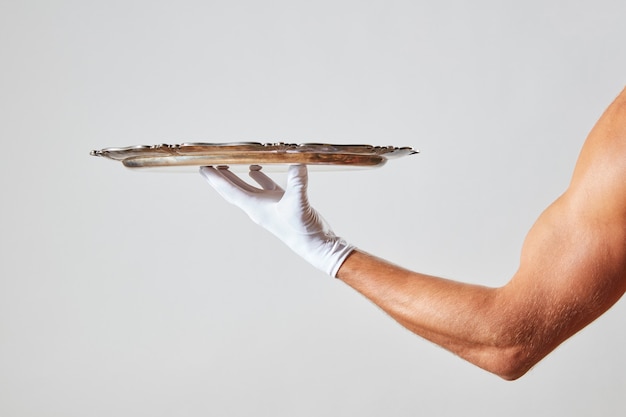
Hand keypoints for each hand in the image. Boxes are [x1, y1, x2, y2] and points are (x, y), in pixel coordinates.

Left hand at [199, 164, 353, 276]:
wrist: (316, 244)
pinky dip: (260, 176)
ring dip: (236, 175)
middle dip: (220, 176)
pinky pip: (265, 186)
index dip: (215, 179)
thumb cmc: (301, 230)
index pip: (230, 190)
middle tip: (208, 162)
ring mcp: (269, 205)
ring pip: (248, 186)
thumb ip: (296, 183)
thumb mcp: (297, 203)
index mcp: (255, 207)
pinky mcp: (281, 202)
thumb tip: (297, 163)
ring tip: (227, 163)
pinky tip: (257, 167)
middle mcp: (258, 206)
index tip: (202, 167)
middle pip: (233, 188)